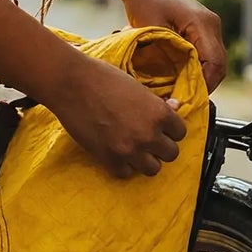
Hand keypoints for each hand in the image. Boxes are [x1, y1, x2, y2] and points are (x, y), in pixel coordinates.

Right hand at [47, 53, 187, 179]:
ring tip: (132, 148)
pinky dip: (122, 165)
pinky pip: (126, 173)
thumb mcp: (136, 86)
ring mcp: (129, 150)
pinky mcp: (109, 159)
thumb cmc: (103, 78)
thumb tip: (175, 106)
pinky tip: (115, 152)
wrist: (71, 83)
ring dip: (144, 159)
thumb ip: (157, 102)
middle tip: (146, 138)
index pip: (180, 133)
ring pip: (153, 169)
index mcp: (159, 113)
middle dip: (159, 146)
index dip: (169, 129)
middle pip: (171, 154)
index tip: (159, 127)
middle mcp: (149, 134)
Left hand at [119, 0, 227, 91]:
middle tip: (185, 98)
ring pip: (216, 62)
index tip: (188, 97)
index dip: (205, 84)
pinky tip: (183, 77)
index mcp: (203, 23)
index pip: (215, 62)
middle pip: (220, 65)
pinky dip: (199, 68)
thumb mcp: (152, 29)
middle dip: (205, 84)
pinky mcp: (204, 30)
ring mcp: (210, 27)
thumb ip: (166, 54)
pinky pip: (208, 55)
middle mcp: (212, 25)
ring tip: (184, 91)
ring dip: (202, 77)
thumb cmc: (144, 2)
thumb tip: (174, 83)